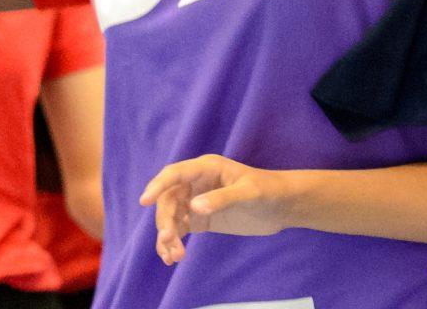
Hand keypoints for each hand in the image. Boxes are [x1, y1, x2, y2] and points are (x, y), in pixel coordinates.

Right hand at [139, 154, 294, 264]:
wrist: (282, 206)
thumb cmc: (268, 191)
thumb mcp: (248, 193)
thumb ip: (222, 199)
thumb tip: (193, 208)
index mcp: (205, 168)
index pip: (174, 174)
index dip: (157, 186)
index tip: (144, 201)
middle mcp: (195, 183)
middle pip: (168, 200)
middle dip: (165, 220)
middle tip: (170, 240)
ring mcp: (196, 201)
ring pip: (171, 217)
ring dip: (167, 236)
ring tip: (174, 256)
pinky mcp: (200, 219)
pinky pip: (179, 230)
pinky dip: (172, 243)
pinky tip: (172, 258)